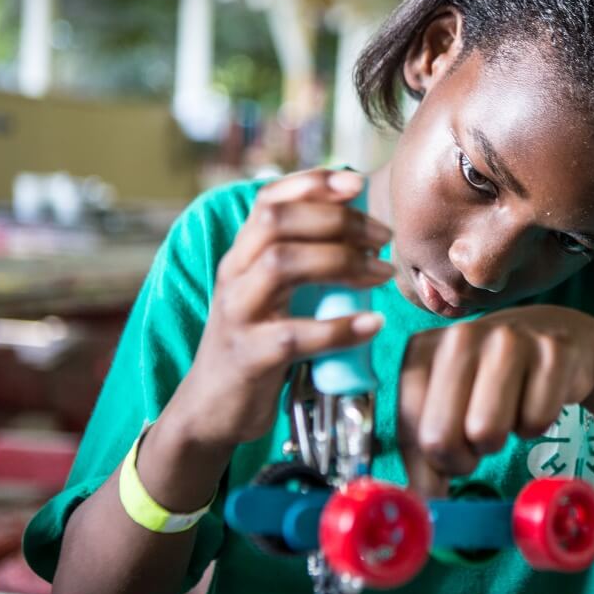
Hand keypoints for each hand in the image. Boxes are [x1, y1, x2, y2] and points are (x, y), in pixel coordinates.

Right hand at [174, 169, 393, 447]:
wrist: (211, 410)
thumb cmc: (258, 346)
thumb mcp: (274, 296)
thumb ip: (305, 264)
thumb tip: (362, 232)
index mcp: (242, 256)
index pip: (269, 200)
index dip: (312, 184)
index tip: (357, 183)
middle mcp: (234, 276)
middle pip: (276, 223)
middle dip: (336, 221)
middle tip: (381, 237)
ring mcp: (237, 315)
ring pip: (281, 265)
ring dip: (341, 263)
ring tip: (381, 274)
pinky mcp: (249, 357)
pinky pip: (294, 335)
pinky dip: (338, 328)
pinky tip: (372, 325)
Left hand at [397, 305, 593, 495]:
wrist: (553, 335)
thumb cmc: (489, 380)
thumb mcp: (446, 405)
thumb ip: (424, 456)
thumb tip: (417, 508)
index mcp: (420, 352)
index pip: (411, 433)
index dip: (432, 463)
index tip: (449, 460)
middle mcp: (459, 337)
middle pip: (441, 438)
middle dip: (462, 458)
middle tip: (477, 442)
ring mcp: (507, 340)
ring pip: (487, 431)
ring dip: (499, 440)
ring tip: (505, 416)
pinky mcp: (552, 352)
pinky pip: (535, 421)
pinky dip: (537, 424)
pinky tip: (535, 398)